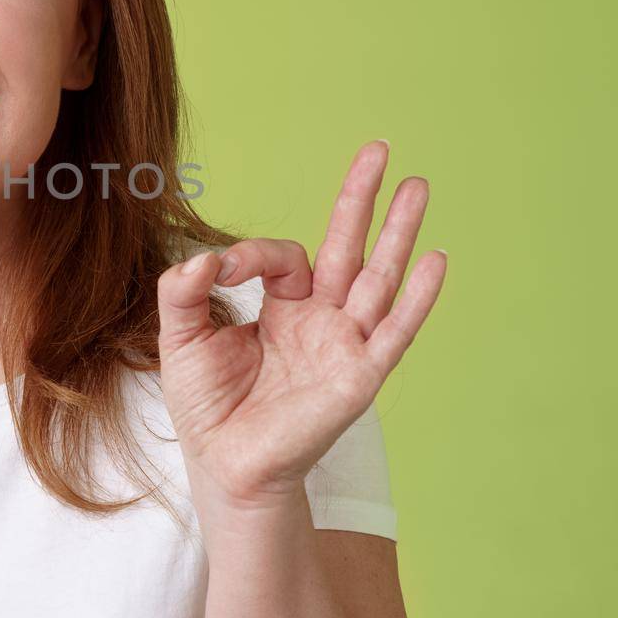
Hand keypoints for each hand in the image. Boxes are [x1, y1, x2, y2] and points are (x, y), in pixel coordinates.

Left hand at [156, 139, 445, 512]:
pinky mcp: (358, 376)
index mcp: (284, 309)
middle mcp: (321, 320)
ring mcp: (344, 345)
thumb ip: (185, 292)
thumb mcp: (182, 339)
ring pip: (378, 277)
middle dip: (363, 199)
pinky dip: (416, 297)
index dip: (253, 253)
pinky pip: (393, 331)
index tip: (222, 269)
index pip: (285, 257)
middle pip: (349, 247)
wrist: (225, 467)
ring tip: (419, 185)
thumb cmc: (208, 408)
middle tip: (380, 149)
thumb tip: (203, 256)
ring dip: (399, 232)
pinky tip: (434, 259)